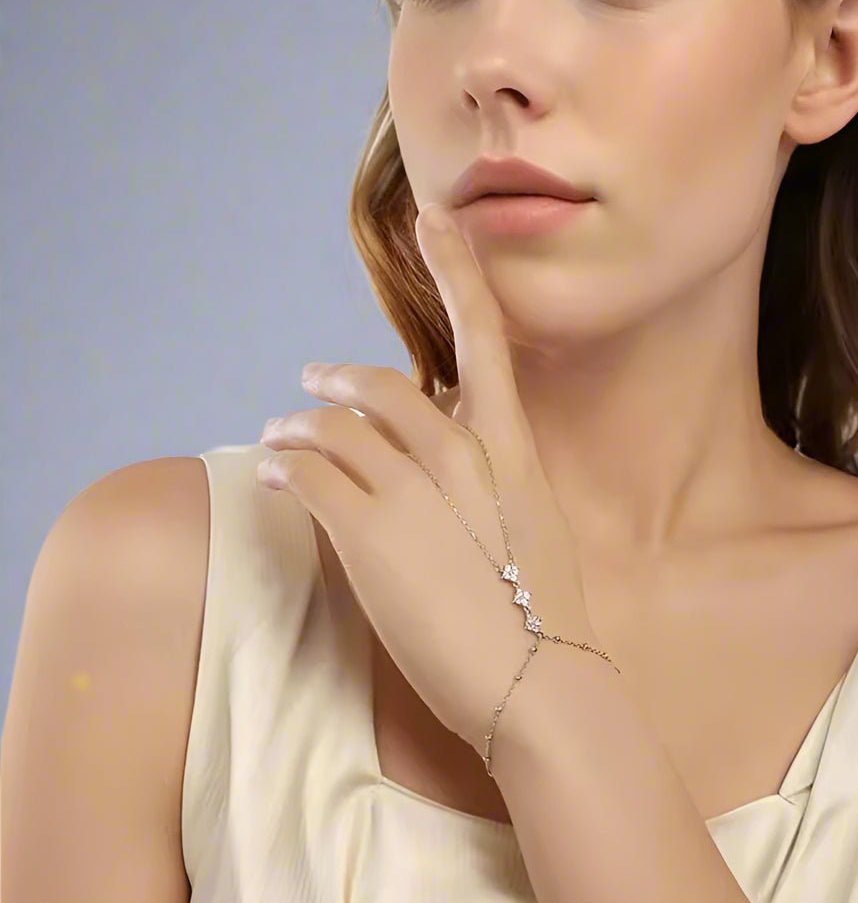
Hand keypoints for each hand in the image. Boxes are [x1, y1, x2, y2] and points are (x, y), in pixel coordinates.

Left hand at [256, 202, 600, 757]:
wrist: (537, 682)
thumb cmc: (542, 616)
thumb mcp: (532, 530)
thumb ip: (492, 483)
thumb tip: (454, 458)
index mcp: (511, 449)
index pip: (484, 339)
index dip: (458, 272)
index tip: (435, 220)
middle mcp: (462, 454)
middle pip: (384, 388)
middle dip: (340, 379)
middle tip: (310, 382)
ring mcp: (413, 490)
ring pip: (335, 429)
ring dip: (297, 427)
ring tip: (276, 437)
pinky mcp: (367, 531)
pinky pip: (308, 475)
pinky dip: (282, 466)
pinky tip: (271, 473)